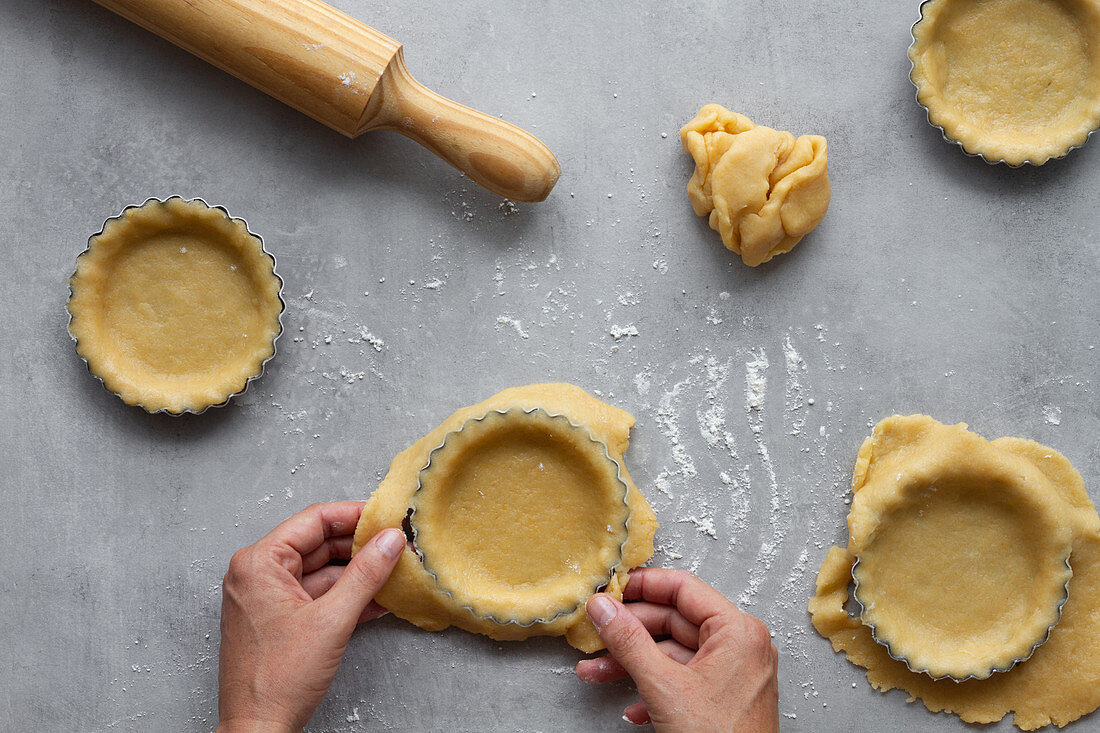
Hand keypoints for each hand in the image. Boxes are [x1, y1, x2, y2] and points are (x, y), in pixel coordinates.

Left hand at [216, 501, 404, 731]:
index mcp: (258, 563)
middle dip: (359, 547)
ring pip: (321, 571)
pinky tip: (377, 599)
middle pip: (318, 544)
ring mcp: (266, 597)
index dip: (354, 516)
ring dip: (357, 574)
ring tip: (393, 572)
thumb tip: (390, 541)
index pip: (314, 521)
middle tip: (396, 545)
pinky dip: (344, 597)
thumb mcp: (332, 620)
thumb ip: (366, 574)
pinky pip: (316, 596)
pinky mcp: (277, 619)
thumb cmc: (277, 680)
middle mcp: (257, 574)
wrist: (258, 730)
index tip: (387, 517)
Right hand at [577, 568, 778, 731]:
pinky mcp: (724, 699)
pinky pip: (683, 679)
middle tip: (596, 632)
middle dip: (629, 634)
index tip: (611, 589)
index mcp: (738, 631)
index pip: (683, 588)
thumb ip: (628, 641)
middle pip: (674, 621)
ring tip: (596, 671)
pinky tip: (631, 706)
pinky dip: (654, 688)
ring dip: (633, 664)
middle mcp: (741, 646)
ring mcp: (734, 674)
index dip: (643, 586)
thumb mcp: (663, 686)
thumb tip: (604, 608)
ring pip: (673, 655)